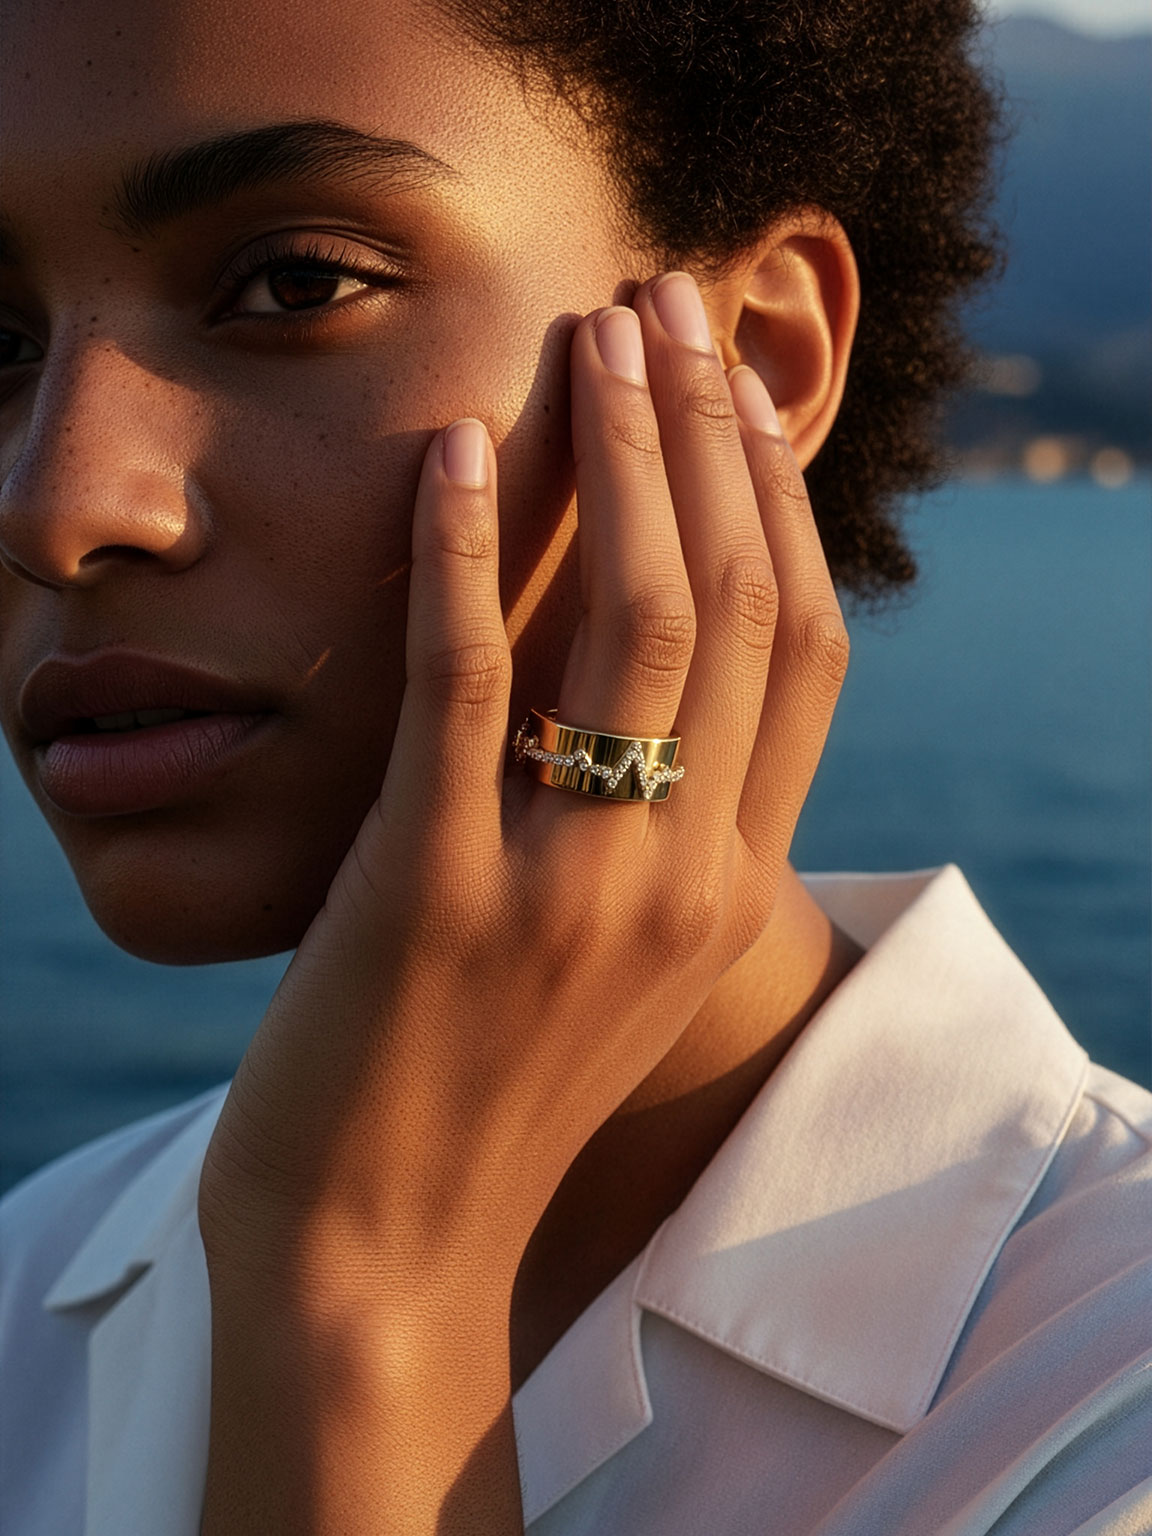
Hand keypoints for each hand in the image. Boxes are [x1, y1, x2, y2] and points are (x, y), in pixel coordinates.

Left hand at [197, 271, 849, 1533]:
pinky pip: (469, 688)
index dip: (773, 502)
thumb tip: (643, 670)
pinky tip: (453, 452)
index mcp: (733, 891)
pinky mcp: (437, 899)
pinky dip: (466, 555)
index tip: (730, 390)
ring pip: (635, 625)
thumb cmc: (487, 1090)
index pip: (801, 654)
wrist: (382, 1254)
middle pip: (732, 607)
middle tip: (664, 306)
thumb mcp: (613, 955)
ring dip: (618, 457)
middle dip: (706, 435)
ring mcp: (567, 892)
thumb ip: (655, 826)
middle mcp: (682, 883)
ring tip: (591, 338)